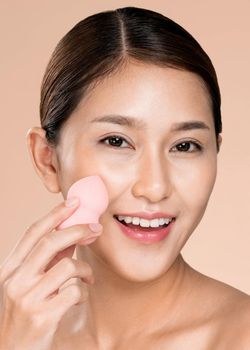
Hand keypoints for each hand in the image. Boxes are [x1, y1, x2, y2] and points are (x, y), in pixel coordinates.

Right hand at [0, 198, 101, 349]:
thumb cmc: (25, 314)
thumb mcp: (29, 283)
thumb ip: (47, 260)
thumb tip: (71, 234)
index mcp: (10, 269)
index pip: (33, 232)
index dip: (55, 214)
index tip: (74, 202)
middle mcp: (15, 280)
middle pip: (51, 242)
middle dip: (78, 230)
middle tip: (96, 227)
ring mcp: (27, 298)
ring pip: (67, 266)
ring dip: (84, 270)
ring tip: (87, 278)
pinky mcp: (42, 316)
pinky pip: (74, 291)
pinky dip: (83, 292)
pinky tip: (78, 298)